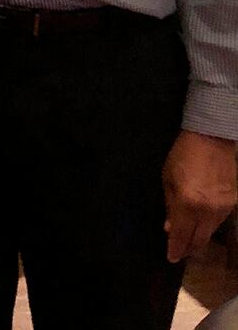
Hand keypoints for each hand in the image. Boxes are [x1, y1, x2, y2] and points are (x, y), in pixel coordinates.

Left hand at [163, 130, 236, 261]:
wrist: (213, 140)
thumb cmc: (183, 156)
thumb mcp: (168, 179)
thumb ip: (170, 206)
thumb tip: (170, 228)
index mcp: (188, 204)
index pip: (181, 236)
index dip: (176, 249)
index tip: (172, 258)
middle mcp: (208, 211)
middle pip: (200, 239)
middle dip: (190, 249)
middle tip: (182, 254)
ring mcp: (224, 208)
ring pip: (212, 232)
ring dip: (201, 239)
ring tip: (192, 243)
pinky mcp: (234, 202)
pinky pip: (221, 220)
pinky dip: (211, 226)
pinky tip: (204, 225)